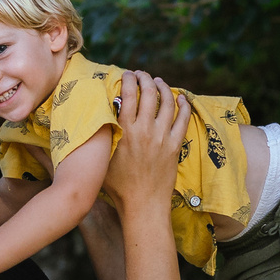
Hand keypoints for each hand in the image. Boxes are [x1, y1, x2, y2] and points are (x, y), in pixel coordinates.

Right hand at [100, 71, 186, 211]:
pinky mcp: (175, 147)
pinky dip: (183, 106)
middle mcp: (145, 131)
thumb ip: (102, 137)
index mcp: (125, 132)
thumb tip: (96, 119)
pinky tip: (181, 98)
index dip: (128, 79)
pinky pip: (183, 120)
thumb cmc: (118, 186)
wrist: (143, 205)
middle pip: (149, 93)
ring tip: (159, 82)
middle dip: (145, 79)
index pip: (129, 95)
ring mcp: (163, 138)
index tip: (127, 74)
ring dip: (163, 88)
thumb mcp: (103, 159)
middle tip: (142, 75)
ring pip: (167, 102)